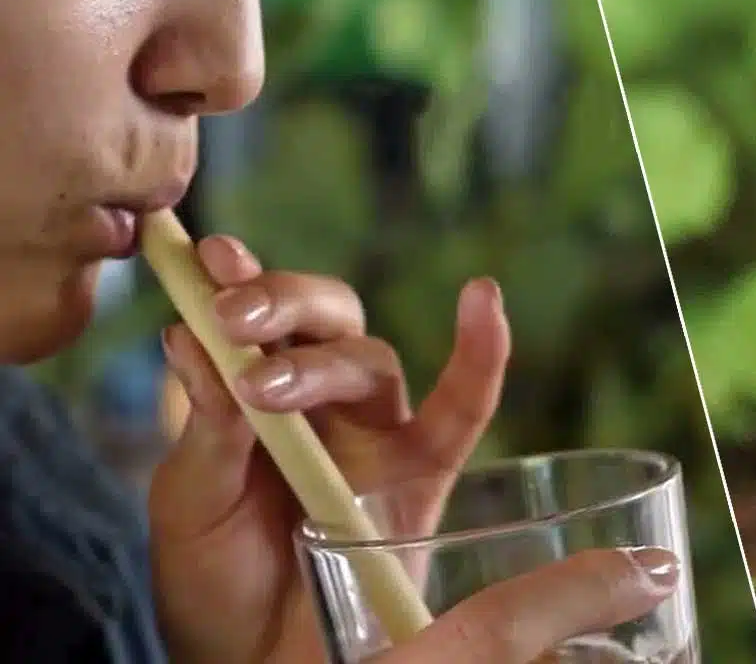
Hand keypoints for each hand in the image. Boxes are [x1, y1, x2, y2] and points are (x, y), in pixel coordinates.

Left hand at [147, 235, 677, 662]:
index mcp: (259, 399)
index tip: (209, 256)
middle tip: (234, 317)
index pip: (261, 320)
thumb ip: (203, 426)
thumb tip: (191, 335)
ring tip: (266, 386)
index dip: (242, 280)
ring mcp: (376, 439)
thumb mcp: (188, 501)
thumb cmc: (214, 583)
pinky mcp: (422, 477)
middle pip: (326, 322)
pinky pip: (464, 410)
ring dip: (324, 357)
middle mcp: (322, 407)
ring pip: (373, 361)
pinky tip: (483, 299)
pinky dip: (481, 357)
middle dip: (283, 304)